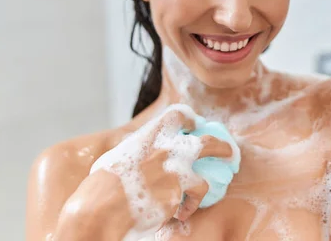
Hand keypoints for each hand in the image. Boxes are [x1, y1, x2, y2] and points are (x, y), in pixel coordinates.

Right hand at [86, 104, 232, 237]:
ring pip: (206, 177)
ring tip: (222, 184)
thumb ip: (133, 150)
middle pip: (207, 142)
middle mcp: (169, 149)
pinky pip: (189, 203)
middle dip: (222, 147)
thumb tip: (133, 153)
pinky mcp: (178, 196)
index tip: (195, 125)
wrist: (102, 205)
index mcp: (152, 134)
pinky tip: (181, 214)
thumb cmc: (101, 183)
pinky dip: (187, 208)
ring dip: (210, 186)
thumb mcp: (116, 155)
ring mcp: (177, 172)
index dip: (190, 119)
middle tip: (228, 152)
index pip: (179, 115)